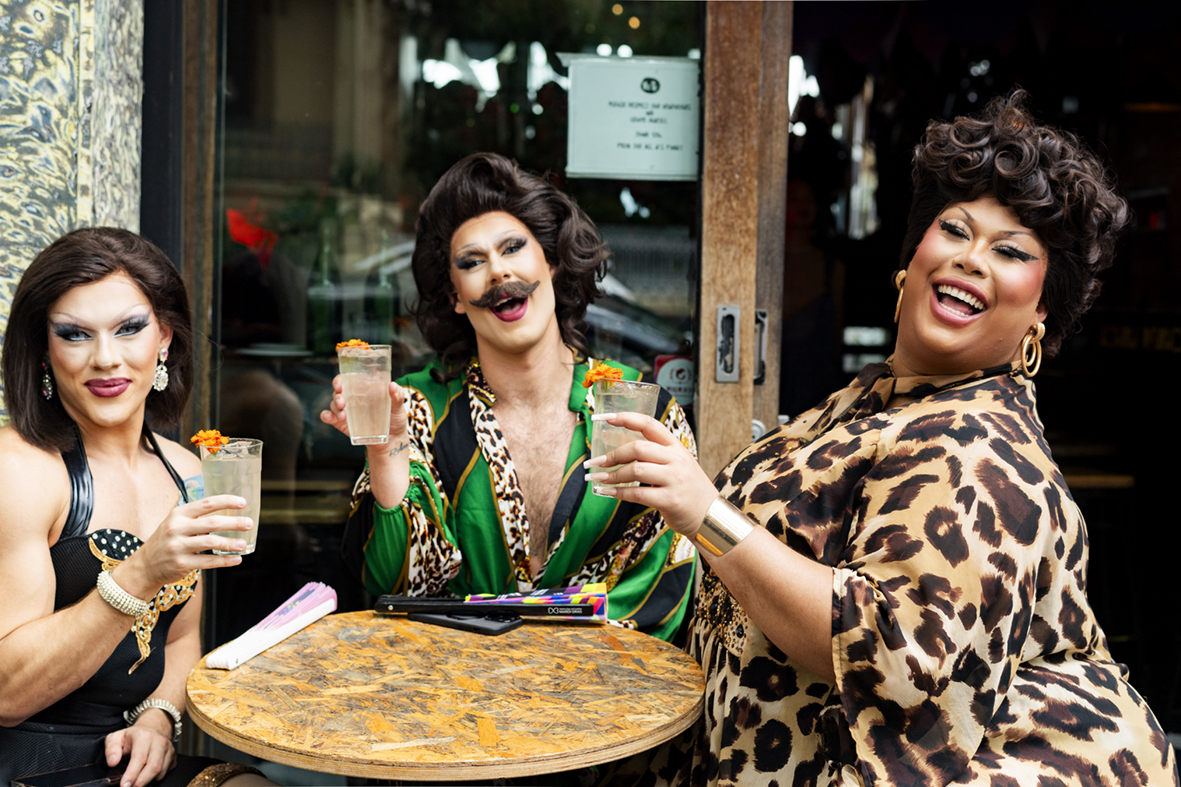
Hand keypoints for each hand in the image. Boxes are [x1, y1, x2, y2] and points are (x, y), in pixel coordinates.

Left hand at [104, 722, 174, 786]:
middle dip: (141, 782)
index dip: (132, 774)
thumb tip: (112, 762)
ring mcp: (169, 749)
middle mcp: (159, 742)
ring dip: (147, 780)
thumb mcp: (116, 738)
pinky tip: (146, 774)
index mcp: (144, 736)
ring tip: (136, 780)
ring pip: (161, 772)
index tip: (124, 785)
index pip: (140, 758)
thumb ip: (111, 749)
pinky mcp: (173, 757)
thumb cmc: (132, 737)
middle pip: (154, 767)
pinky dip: (155, 778)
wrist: (150, 730)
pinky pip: (166, 773)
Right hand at [118, 495, 252, 596]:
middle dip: (234, 523)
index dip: (227, 502)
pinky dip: (225, 561)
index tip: (243, 502)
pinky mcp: (181, 564)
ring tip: (244, 544)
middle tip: (249, 524)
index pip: (206, 504)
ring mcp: (178, 547)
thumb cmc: (166, 541)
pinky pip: (208, 562)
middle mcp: (176, 528)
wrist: (144, 566)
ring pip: (211, 542)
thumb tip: (227, 511)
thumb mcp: (175, 523)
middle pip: (212, 523)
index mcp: (178, 514)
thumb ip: (195, 517)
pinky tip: (236, 559)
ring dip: (231, 543)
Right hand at [320, 376, 408, 441]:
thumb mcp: (398, 406)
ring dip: (334, 407)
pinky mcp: (343, 423)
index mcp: (364, 390)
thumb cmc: (395, 419)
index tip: (340, 384)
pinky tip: (330, 417)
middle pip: (338, 390)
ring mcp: (347, 411)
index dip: (340, 379)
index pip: (348, 379)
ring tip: (343, 416)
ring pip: (333, 403)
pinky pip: (329, 417)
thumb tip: (392, 385)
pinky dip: (326, 416)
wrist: (391, 440)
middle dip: (337, 394)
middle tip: (342, 402)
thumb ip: (397, 396)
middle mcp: (353, 398)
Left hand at [584, 411, 718, 536]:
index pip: (648, 424)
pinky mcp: (670, 500)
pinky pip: (637, 494)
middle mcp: (676, 459)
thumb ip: (657, 455)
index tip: (604, 418)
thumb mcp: (679, 463)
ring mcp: (674, 479)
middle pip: (638, 448)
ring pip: (635, 470)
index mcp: (676, 446)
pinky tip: (609, 493)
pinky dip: (619, 493)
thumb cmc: (688, 489)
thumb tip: (622, 451)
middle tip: (596, 462)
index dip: (625, 418)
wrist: (711, 515)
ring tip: (598, 479)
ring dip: (612, 475)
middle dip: (613, 455)